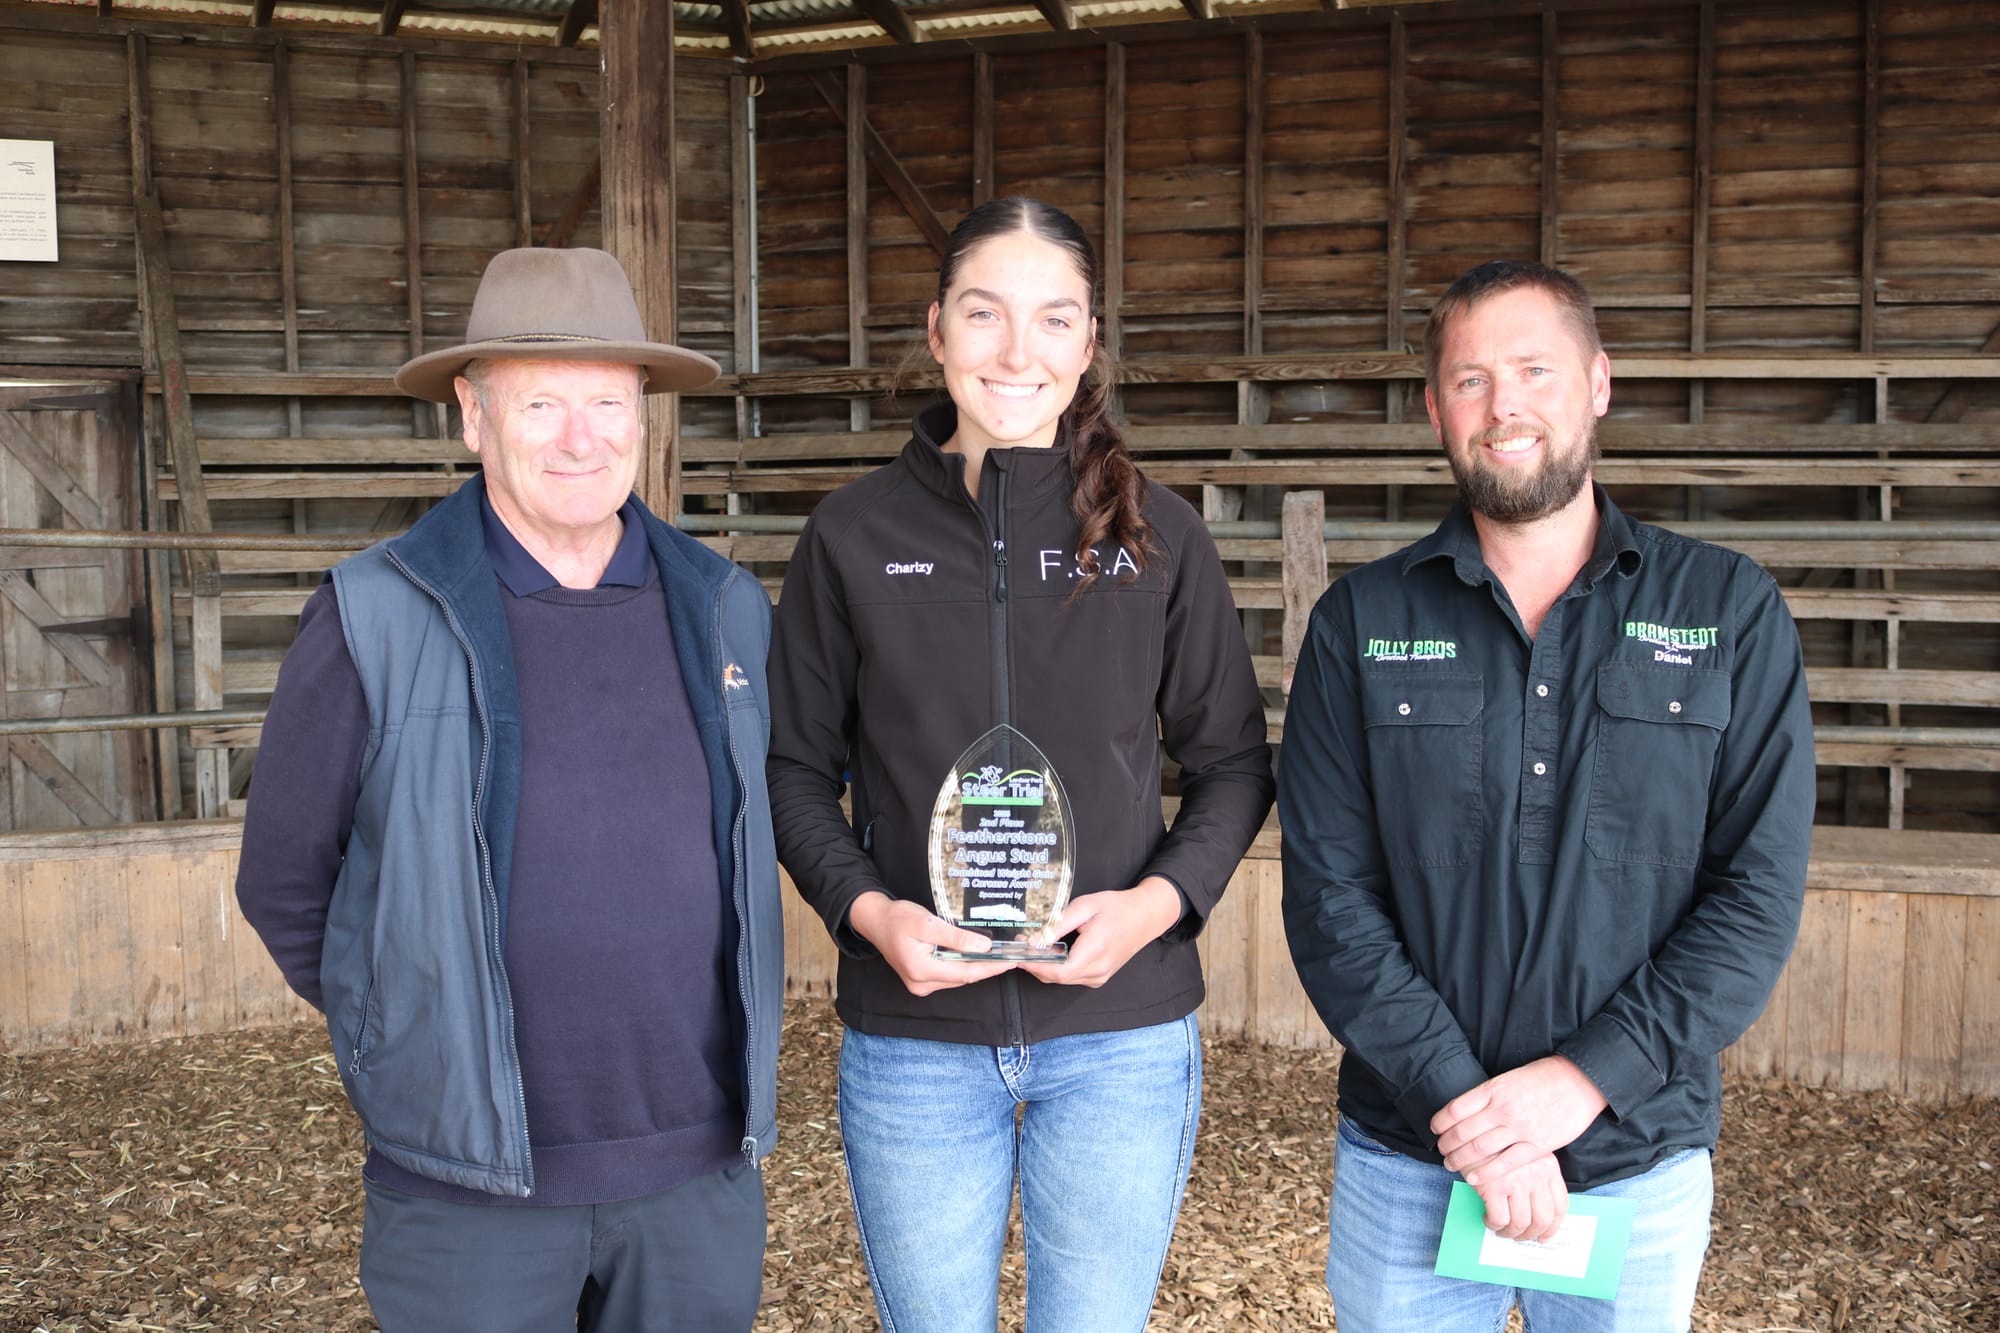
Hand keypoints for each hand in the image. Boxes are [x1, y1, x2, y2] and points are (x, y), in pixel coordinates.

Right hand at [846, 892, 1015, 995]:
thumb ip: (956, 937)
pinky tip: (975, 955)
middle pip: (963, 977)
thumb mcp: (928, 923)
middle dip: (987, 967)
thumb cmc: (898, 918)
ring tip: (998, 956)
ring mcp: (920, 984)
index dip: (990, 968)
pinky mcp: (921, 979)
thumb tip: (984, 947)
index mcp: (922, 971)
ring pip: (957, 977)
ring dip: (976, 966)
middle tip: (1010, 957)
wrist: (875, 921)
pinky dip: (963, 965)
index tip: (1010, 962)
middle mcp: (921, 983)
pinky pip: (948, 974)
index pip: (966, 972)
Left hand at [1017, 877, 1183, 987]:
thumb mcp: (1084, 907)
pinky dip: (1058, 968)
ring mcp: (1100, 976)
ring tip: (1034, 946)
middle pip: (1057, 978)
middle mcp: (1099, 970)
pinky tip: (1052, 952)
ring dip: (1045, 966)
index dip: (1034, 965)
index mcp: (1096, 951)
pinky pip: (1072, 977)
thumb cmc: (1117, 908)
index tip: (1018, 953)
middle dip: (1035, 965)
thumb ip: (1057, 924)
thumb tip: (1033, 940)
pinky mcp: (1099, 977)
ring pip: (1063, 979)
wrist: (1145, 916)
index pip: (1058, 971)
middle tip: (1021, 945)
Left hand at [1431, 1056, 1608, 1187]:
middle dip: (1446, 1145)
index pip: (1454, 1109)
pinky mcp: (1536, 1146)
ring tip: (1451, 1165)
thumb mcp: (1508, 1079)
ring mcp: (1519, 1129)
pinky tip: (1473, 1177)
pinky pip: (1505, 1164)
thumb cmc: (1542, 1078)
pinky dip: (1486, 1172)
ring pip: (1479, 1150)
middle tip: (1440, 1151)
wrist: (1579, 1081)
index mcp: (1493, 1090)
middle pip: (1462, 1132)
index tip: (1435, 1129)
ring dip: (1460, 1160)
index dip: (1439, 1122)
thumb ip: (1488, 1096)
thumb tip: (1465, 1112)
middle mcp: (1502, 1109)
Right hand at [1473, 1148, 1568, 1242]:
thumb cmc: (1495, 1142)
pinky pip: (1499, 1219)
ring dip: (1510, 1233)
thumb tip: (1536, 1211)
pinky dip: (1494, 1224)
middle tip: (1520, 1237)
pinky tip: (1488, 1219)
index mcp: (1548, 1166)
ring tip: (1501, 1230)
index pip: (1560, 1206)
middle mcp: (1536, 1174)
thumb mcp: (1525, 1151)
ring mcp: (1516, 1180)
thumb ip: (1536, 1175)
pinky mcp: (1494, 1186)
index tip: (1544, 1236)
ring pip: (1520, 1223)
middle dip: (1530, 1234)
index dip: (1552, 1227)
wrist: (1469, 1127)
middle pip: (1542, 1219)